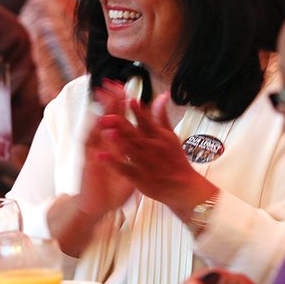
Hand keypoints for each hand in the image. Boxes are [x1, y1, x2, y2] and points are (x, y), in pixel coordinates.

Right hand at [74, 80, 135, 215]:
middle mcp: (102, 144)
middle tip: (113, 82)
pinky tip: (97, 123)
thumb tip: (151, 139)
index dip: (122, 103)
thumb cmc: (113, 186)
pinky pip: (90, 147)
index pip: (119, 118)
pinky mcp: (88, 161)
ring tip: (104, 95)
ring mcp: (93, 151)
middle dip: (110, 99)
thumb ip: (139, 151)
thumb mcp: (131, 166)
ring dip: (100, 111)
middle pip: (106, 117)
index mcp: (114, 144)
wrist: (98, 206)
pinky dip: (93, 134)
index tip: (126, 86)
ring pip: (97, 125)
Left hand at [93, 91, 216, 215]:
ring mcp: (145, 163)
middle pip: (135, 135)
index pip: (147, 121)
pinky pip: (124, 169)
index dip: (138, 111)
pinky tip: (102, 156)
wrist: (182, 187)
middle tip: (107, 116)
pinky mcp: (139, 177)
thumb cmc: (176, 160)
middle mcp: (152, 149)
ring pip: (130, 151)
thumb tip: (160, 96)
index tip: (129, 101)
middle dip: (121, 125)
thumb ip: (162, 116)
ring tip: (107, 132)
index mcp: (159, 137)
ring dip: (118, 141)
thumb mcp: (171, 135)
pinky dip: (113, 162)